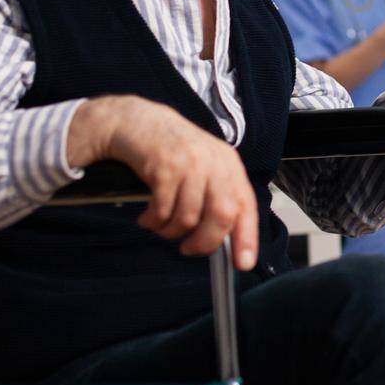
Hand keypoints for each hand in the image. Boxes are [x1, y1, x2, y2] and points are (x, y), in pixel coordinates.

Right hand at [69, 96, 259, 270]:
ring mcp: (190, 163)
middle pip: (221, 216)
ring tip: (160, 226)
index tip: (243, 263)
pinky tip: (146, 217)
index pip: (246, 206)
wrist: (137, 122)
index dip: (247, 237)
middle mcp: (214, 162)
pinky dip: (152, 222)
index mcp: (229, 165)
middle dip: (204, 242)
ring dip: (170, 232)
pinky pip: (162, 210)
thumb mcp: (203, 167)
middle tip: (188, 249)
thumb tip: (226, 240)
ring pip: (188, 218)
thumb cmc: (171, 151)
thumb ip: (216, 197)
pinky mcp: (164, 166)